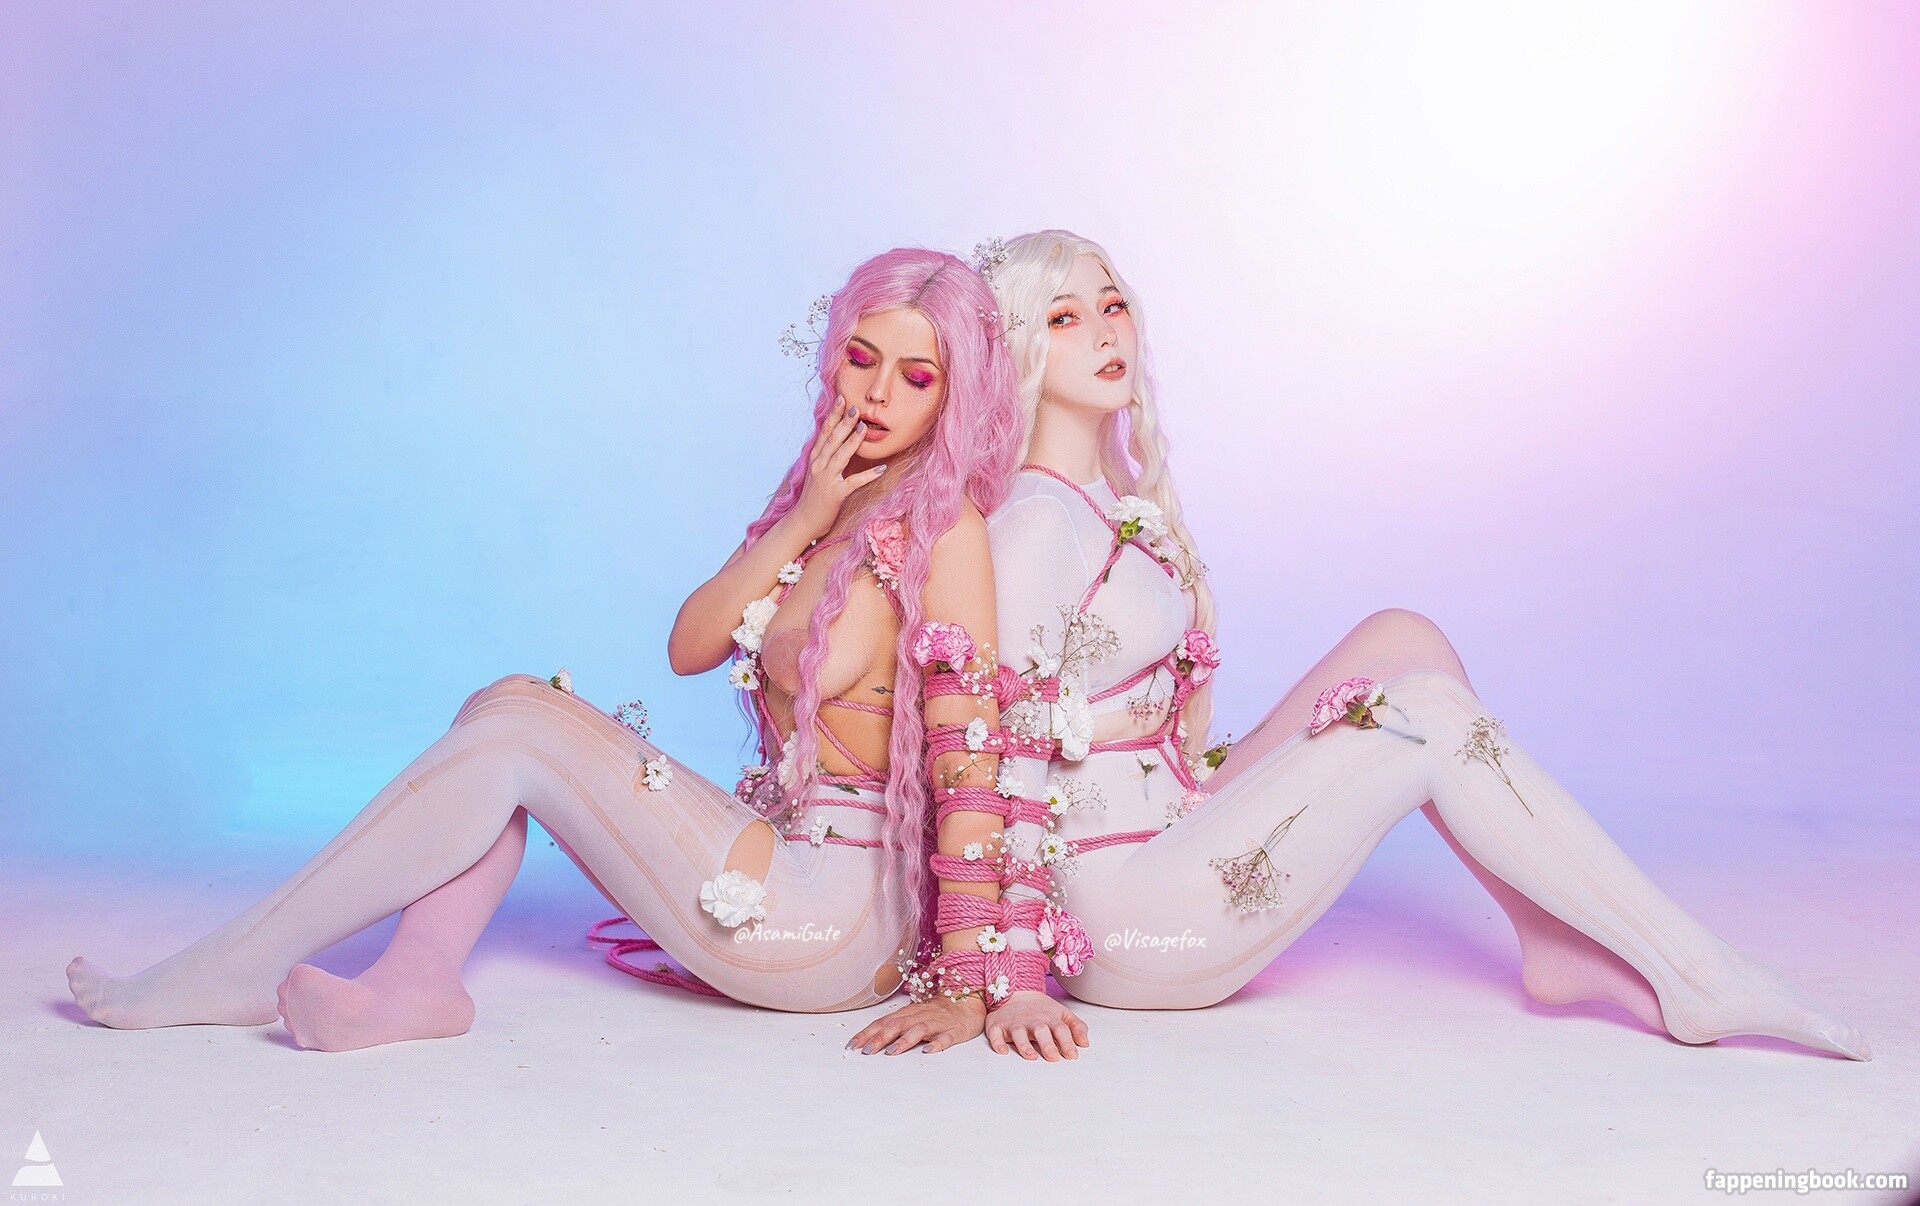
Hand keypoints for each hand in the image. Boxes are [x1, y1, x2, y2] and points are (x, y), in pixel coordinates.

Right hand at [792, 395, 887, 538]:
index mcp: (815, 458)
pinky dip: (868, 476)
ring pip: (840, 456)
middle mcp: (819, 465)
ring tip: (864, 427)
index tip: (841, 399)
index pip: (824, 432)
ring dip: (853, 441)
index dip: (833, 415)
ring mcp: (826, 479)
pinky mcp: (835, 494)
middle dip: (844, 421)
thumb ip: (826, 456)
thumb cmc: (814, 497)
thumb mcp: (818, 472)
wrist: (803, 521)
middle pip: (832, 439)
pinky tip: (881, 469)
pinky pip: (853, 482)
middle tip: (855, 406)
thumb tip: (837, 440)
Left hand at [847, 993, 985, 1054]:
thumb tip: (869, 1040)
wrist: (968, 1004)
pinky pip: (946, 1038)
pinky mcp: (954, 1031)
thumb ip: (895, 1026)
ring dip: (905, 1040)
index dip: (867, 1033)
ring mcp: (938, 1023)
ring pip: (920, 1029)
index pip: (883, 1022)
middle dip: (881, 1037)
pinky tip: (929, 1051)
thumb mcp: (913, 1016)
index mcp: (908, 1013)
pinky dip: (937, 1043)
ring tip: (892, 1051)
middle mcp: (921, 1015)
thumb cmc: (936, 1013)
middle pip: (898, 1024)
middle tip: (867, 1051)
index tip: (852, 1045)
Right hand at [983, 990, 1089, 1060]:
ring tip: (1031, 1056)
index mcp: (1050, 1018)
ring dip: (1025, 1045)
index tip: (1072, 1056)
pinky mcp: (998, 1025)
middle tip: (1054, 1058)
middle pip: (1041, 1031)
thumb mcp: (1062, 1013)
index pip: (1061, 1029)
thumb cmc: (1042, 1009)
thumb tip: (1085, 1043)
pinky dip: (997, 1042)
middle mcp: (1032, 1020)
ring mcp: (1015, 1023)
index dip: (1067, 1042)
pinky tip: (1002, 1051)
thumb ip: (1076, 1027)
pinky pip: (995, 1033)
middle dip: (1047, 1044)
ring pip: (1019, 1033)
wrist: (1016, 991)